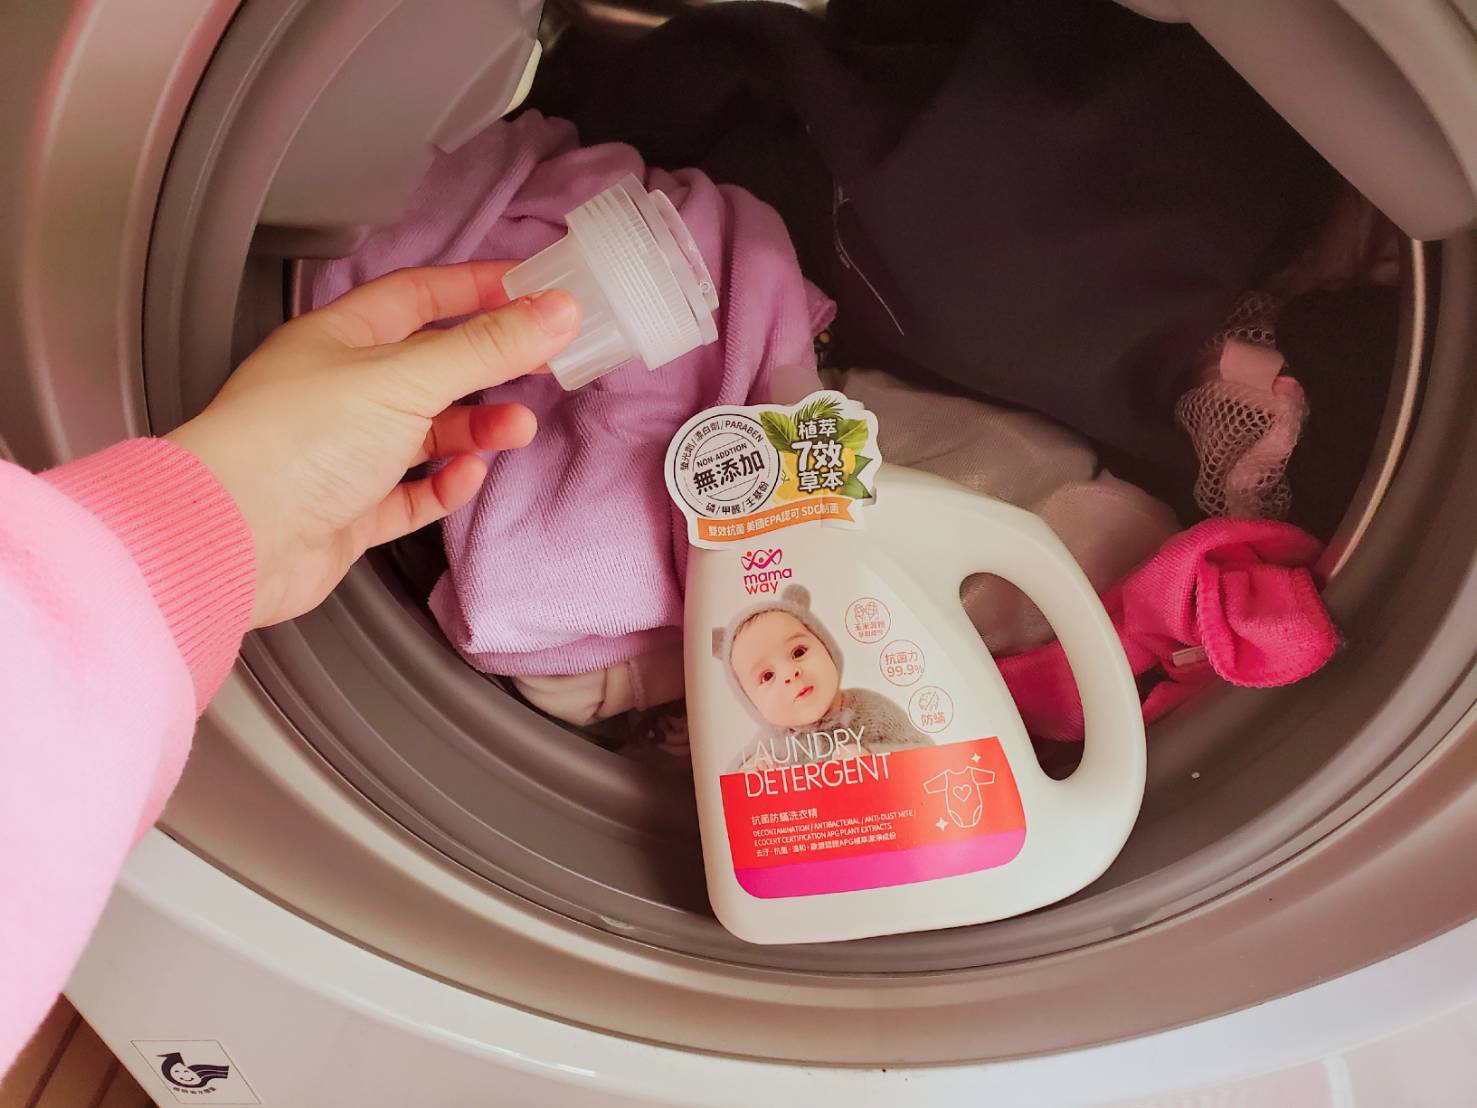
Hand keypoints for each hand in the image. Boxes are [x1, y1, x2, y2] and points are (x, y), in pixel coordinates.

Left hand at [166, 261, 578, 627]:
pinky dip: (443, 485)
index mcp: (337, 339)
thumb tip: (554, 310)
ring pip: (425, 432)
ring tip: (516, 428)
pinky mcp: (347, 512)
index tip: (530, 290)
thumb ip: (486, 347)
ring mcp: (341, 454)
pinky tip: (465, 477)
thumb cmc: (289, 445)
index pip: (417, 296)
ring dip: (475, 429)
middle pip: (428, 366)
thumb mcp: (405, 379)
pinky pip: (409, 494)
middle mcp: (337, 391)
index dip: (474, 288)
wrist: (231, 540)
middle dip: (487, 365)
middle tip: (541, 363)